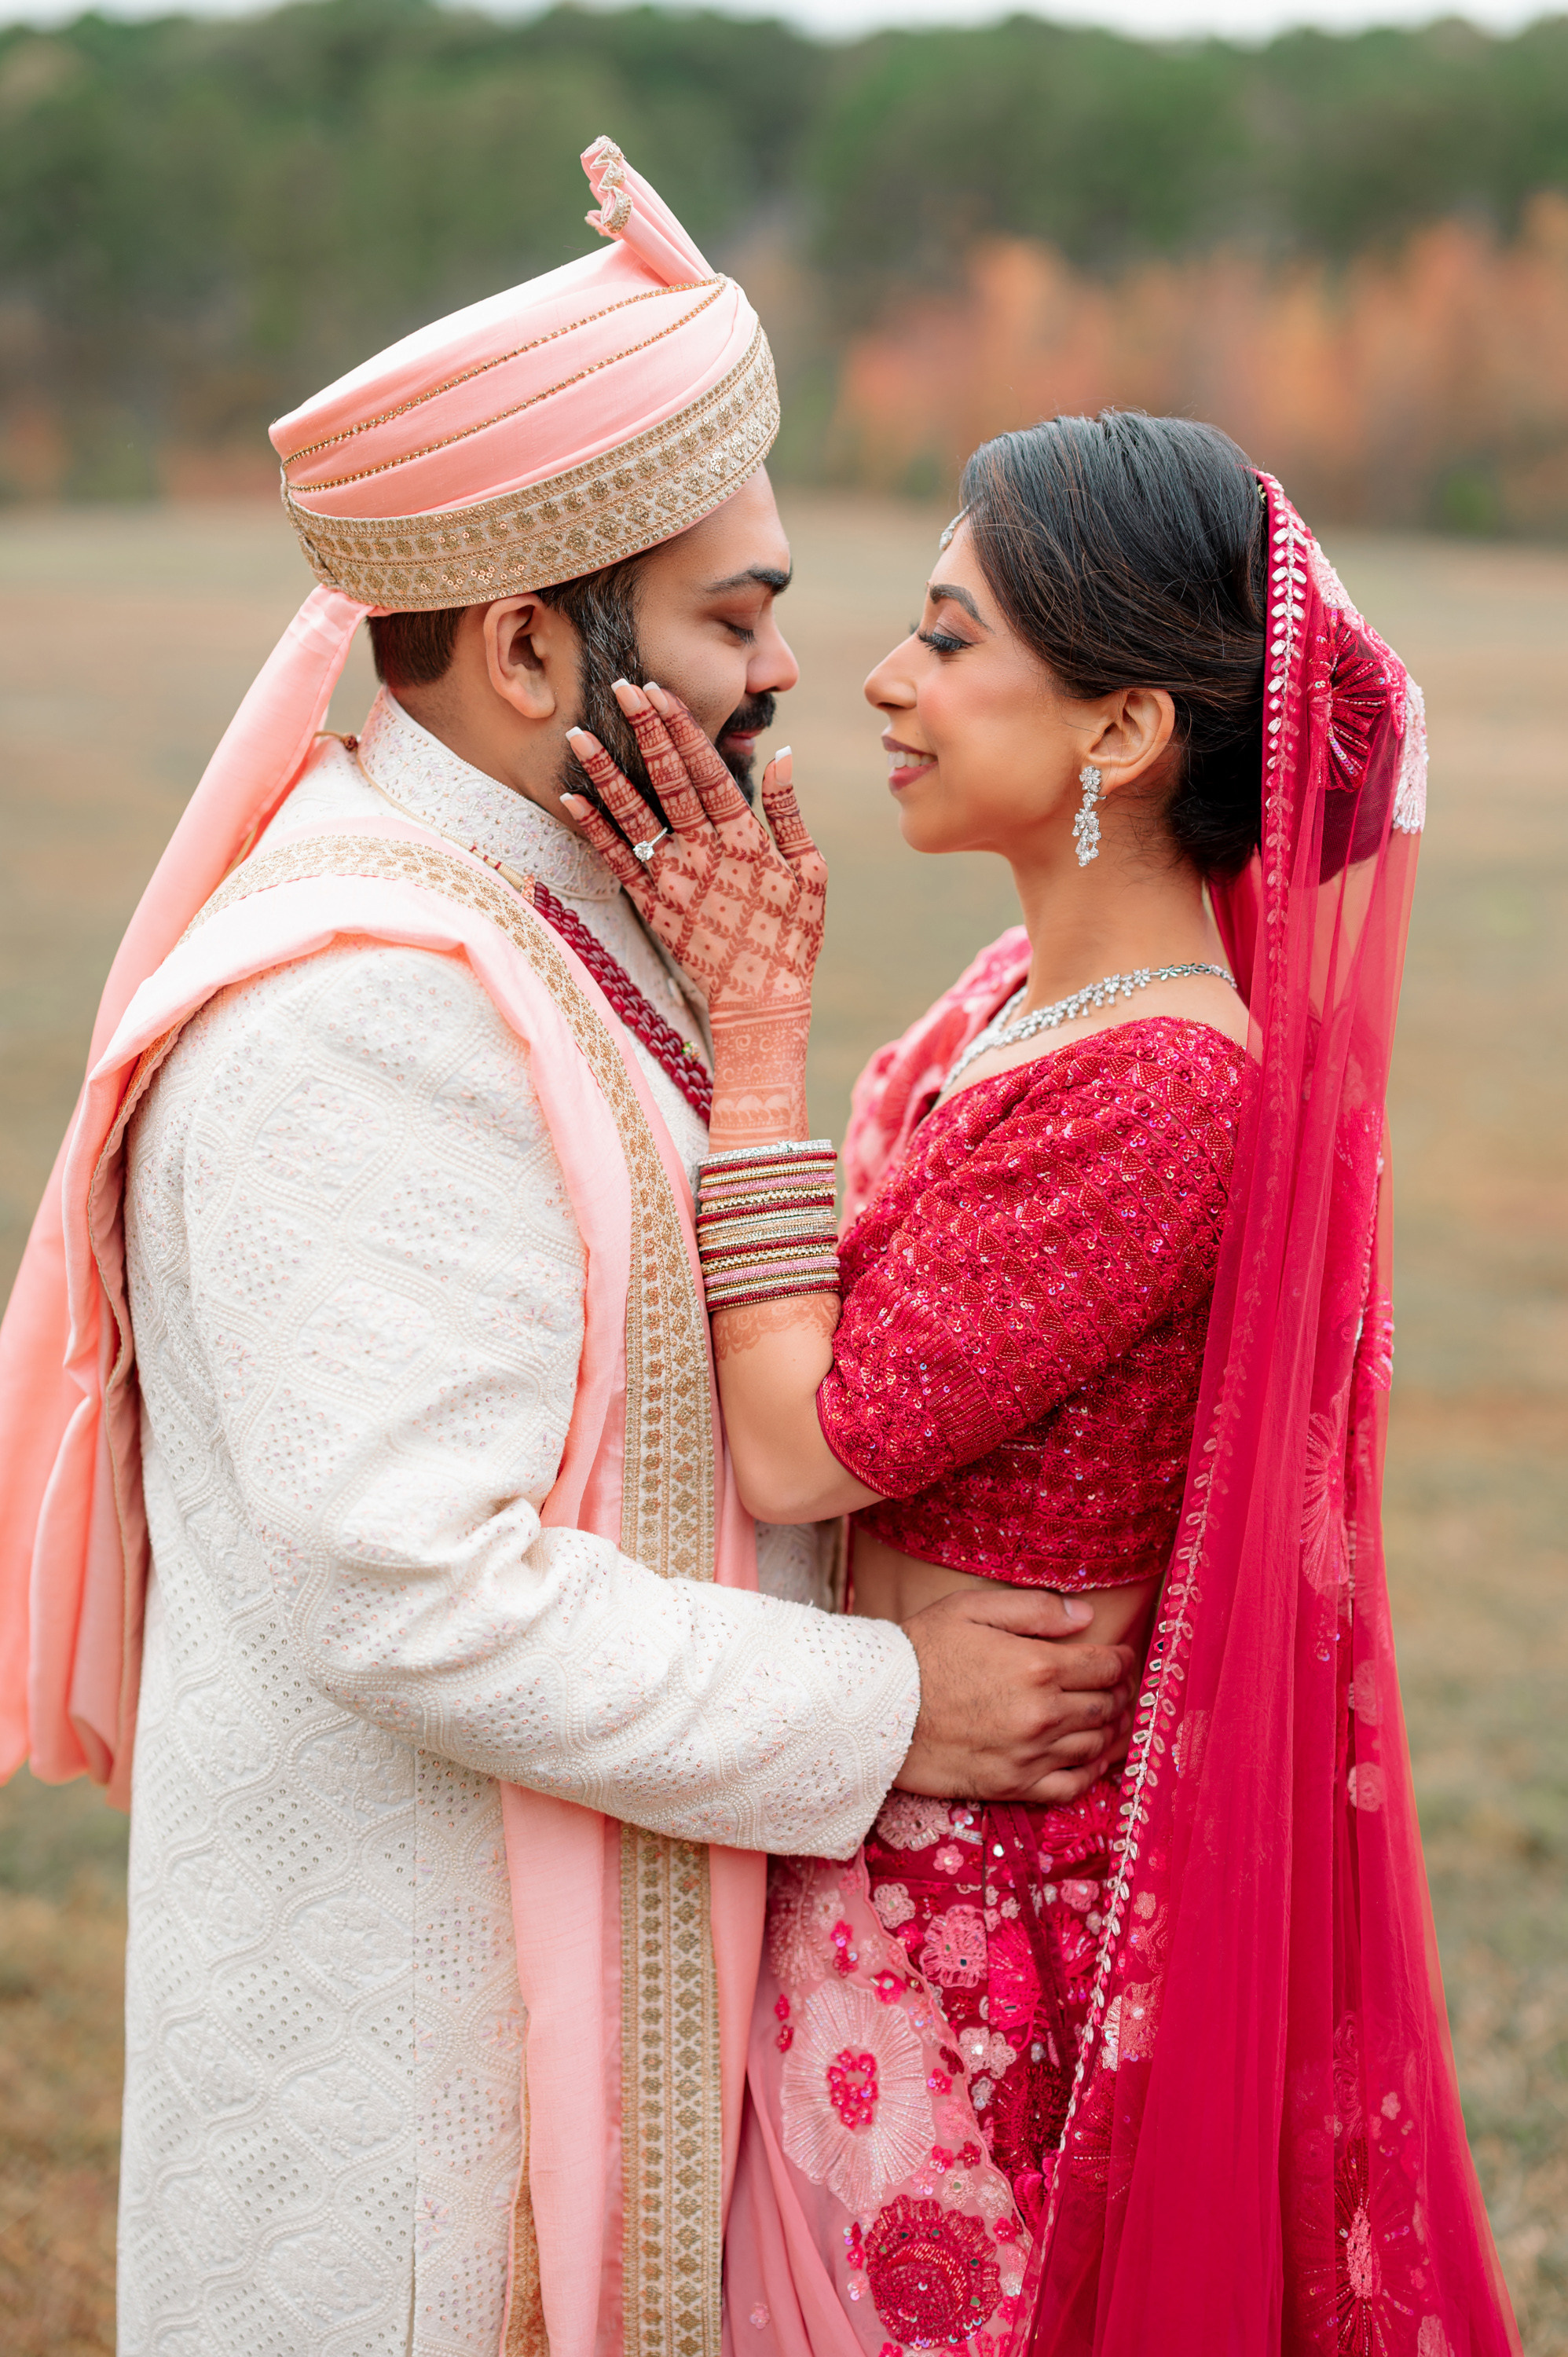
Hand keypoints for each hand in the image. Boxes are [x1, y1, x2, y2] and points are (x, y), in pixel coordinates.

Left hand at [561, 682, 824, 1015]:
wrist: (760, 1001)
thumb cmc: (792, 935)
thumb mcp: (810, 872)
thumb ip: (790, 813)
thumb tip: (782, 754)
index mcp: (744, 838)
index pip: (707, 769)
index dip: (681, 727)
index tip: (659, 691)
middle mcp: (703, 852)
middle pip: (668, 778)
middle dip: (644, 729)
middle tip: (620, 686)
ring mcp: (672, 880)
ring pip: (633, 814)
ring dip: (605, 771)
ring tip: (577, 734)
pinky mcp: (652, 907)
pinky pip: (615, 861)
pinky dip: (592, 827)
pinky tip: (571, 796)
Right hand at [895, 1587, 1136, 1807]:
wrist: (875, 1708)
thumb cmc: (921, 1650)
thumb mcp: (972, 1608)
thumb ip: (1035, 1609)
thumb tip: (1086, 1615)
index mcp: (1037, 1666)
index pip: (1106, 1666)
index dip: (1123, 1659)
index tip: (1122, 1656)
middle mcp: (1041, 1714)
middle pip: (1106, 1706)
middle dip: (1120, 1692)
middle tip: (1121, 1685)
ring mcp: (1029, 1755)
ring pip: (1095, 1745)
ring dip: (1111, 1729)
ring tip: (1111, 1717)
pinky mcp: (1013, 1786)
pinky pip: (1071, 1786)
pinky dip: (1091, 1773)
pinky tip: (1093, 1758)